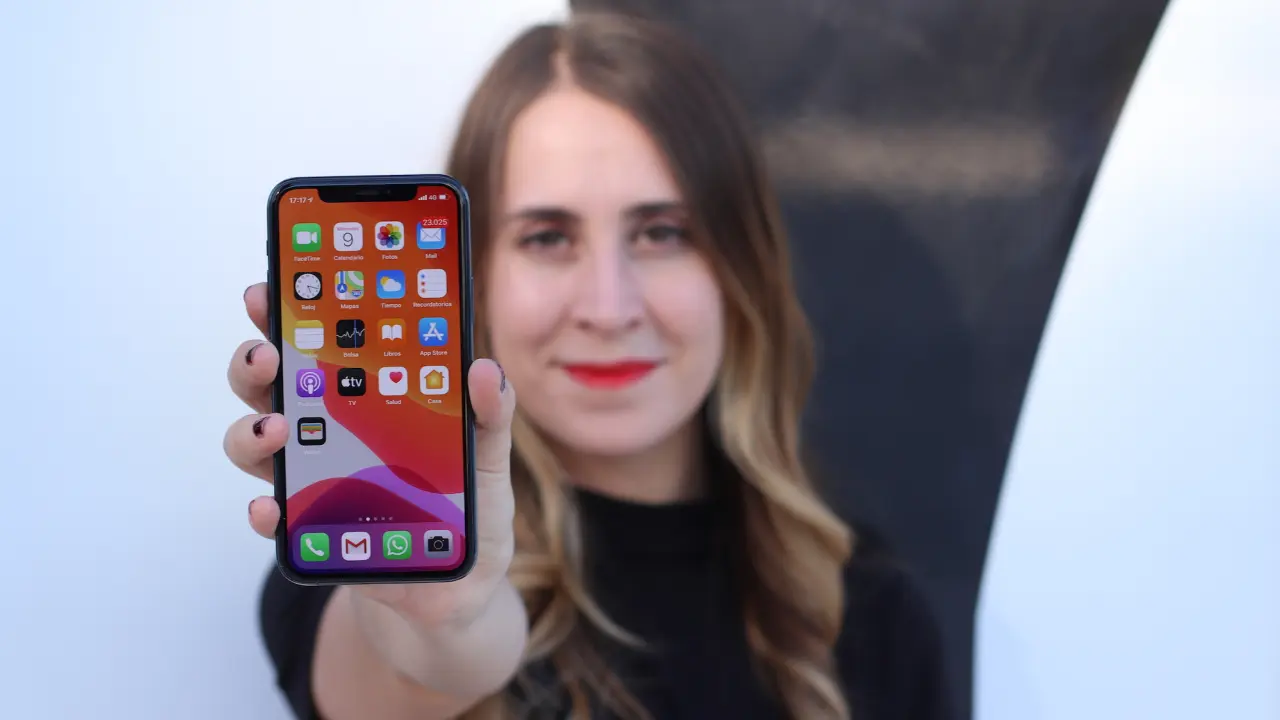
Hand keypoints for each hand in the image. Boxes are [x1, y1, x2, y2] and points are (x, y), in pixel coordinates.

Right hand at [224, 282, 521, 635]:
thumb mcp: (490, 456)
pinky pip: (274, 517)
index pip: (317, 344)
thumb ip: (490, 414)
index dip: (286, 313)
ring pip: (256, 445)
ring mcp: (312, 479)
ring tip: (274, 429)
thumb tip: (484, 369)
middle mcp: (325, 431)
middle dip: (255, 363)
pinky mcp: (312, 530)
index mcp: (364, 397)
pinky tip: (272, 506)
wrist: (461, 580)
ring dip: (252, 432)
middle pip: (269, 385)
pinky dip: (266, 510)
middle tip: (268, 354)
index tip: (269, 288)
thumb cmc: (470, 504)